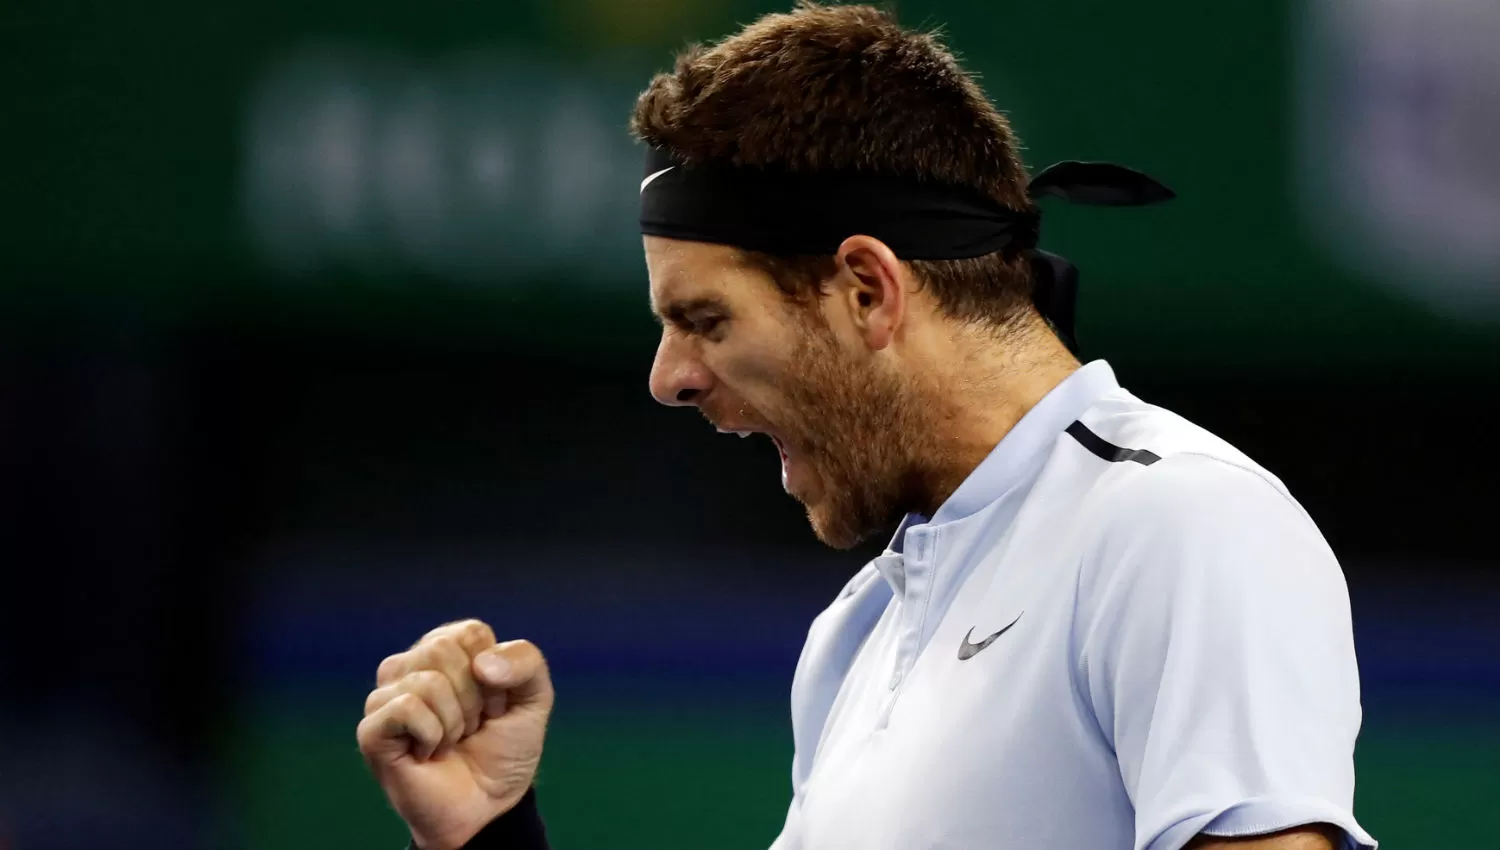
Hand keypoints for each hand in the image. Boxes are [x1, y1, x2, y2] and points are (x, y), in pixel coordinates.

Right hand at [357, 620, 554, 849]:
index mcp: (446, 648)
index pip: (471, 633)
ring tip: (451, 740)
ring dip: (455, 721)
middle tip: (472, 726)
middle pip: (445, 650)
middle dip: (474, 698)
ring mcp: (386, 696)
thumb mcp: (534, 698)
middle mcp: (411, 665)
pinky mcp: (372, 729)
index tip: (494, 704)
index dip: (494, 674)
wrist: (489, 805)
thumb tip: (482, 664)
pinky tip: (429, 752)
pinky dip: (433, 735)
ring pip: (428, 681)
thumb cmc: (504, 749)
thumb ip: (526, 662)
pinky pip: (407, 708)